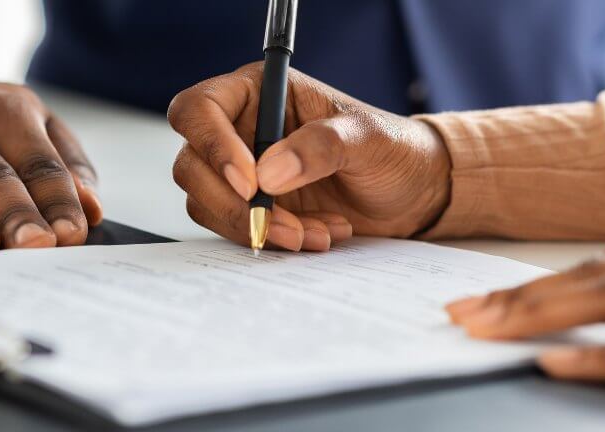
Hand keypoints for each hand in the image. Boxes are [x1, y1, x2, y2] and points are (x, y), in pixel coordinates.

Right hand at [167, 62, 450, 251]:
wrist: (411, 192)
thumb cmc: (391, 149)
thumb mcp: (366, 139)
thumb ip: (320, 147)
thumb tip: (268, 174)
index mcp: (258, 92)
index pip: (199, 109)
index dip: (211, 145)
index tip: (251, 182)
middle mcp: (239, 129)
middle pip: (192, 165)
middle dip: (235, 204)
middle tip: (284, 224)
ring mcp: (240, 172)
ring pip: (208, 204)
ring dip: (259, 227)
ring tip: (315, 232)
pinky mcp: (250, 208)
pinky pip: (234, 229)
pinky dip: (271, 240)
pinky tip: (316, 234)